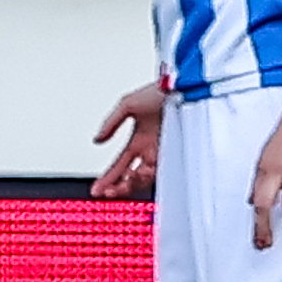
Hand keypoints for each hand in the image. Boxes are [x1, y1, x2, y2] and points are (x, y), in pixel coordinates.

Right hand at [90, 82, 166, 199]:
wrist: (184, 88)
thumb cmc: (161, 92)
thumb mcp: (128, 104)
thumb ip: (111, 123)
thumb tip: (97, 139)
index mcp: (139, 139)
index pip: (120, 165)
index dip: (107, 178)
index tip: (97, 189)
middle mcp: (151, 149)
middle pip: (131, 176)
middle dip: (118, 186)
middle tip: (108, 193)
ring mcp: (165, 152)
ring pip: (146, 178)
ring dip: (132, 182)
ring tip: (127, 178)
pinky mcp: (177, 153)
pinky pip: (161, 172)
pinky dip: (147, 176)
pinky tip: (139, 173)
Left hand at [248, 89, 281, 247]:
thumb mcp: (268, 150)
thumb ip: (262, 175)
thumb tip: (254, 198)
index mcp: (263, 165)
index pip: (255, 199)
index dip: (256, 221)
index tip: (257, 238)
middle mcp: (276, 169)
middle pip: (266, 206)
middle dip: (264, 228)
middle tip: (266, 243)